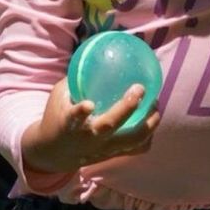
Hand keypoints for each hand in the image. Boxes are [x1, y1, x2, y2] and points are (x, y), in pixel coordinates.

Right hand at [21, 79, 159, 174]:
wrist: (54, 152)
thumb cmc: (57, 115)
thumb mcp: (59, 96)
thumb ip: (76, 79)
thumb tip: (94, 53)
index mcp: (69, 124)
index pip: (74, 118)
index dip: (81, 112)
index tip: (88, 104)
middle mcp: (87, 138)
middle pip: (109, 126)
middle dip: (126, 107)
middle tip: (140, 88)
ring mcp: (102, 150)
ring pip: (129, 141)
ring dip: (147, 124)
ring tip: (156, 106)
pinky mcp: (112, 156)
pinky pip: (135, 150)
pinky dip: (147, 137)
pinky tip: (152, 121)